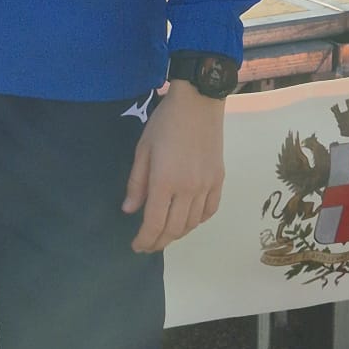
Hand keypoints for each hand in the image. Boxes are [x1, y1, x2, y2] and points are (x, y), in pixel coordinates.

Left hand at [122, 81, 224, 252]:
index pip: (154, 223)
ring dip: (178, 233)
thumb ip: (137, 183)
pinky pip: (210, 210)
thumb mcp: (143, 149)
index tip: (136, 246)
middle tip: (148, 244)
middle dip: (159, 241)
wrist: (198, 102)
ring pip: (193, 223)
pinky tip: (189, 220)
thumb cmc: (164, 123)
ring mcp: (206, 186)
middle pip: (174, 228)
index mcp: (164, 182)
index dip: (145, 239)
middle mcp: (188, 190)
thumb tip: (129, 211)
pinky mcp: (219, 180)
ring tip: (166, 233)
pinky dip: (198, 221)